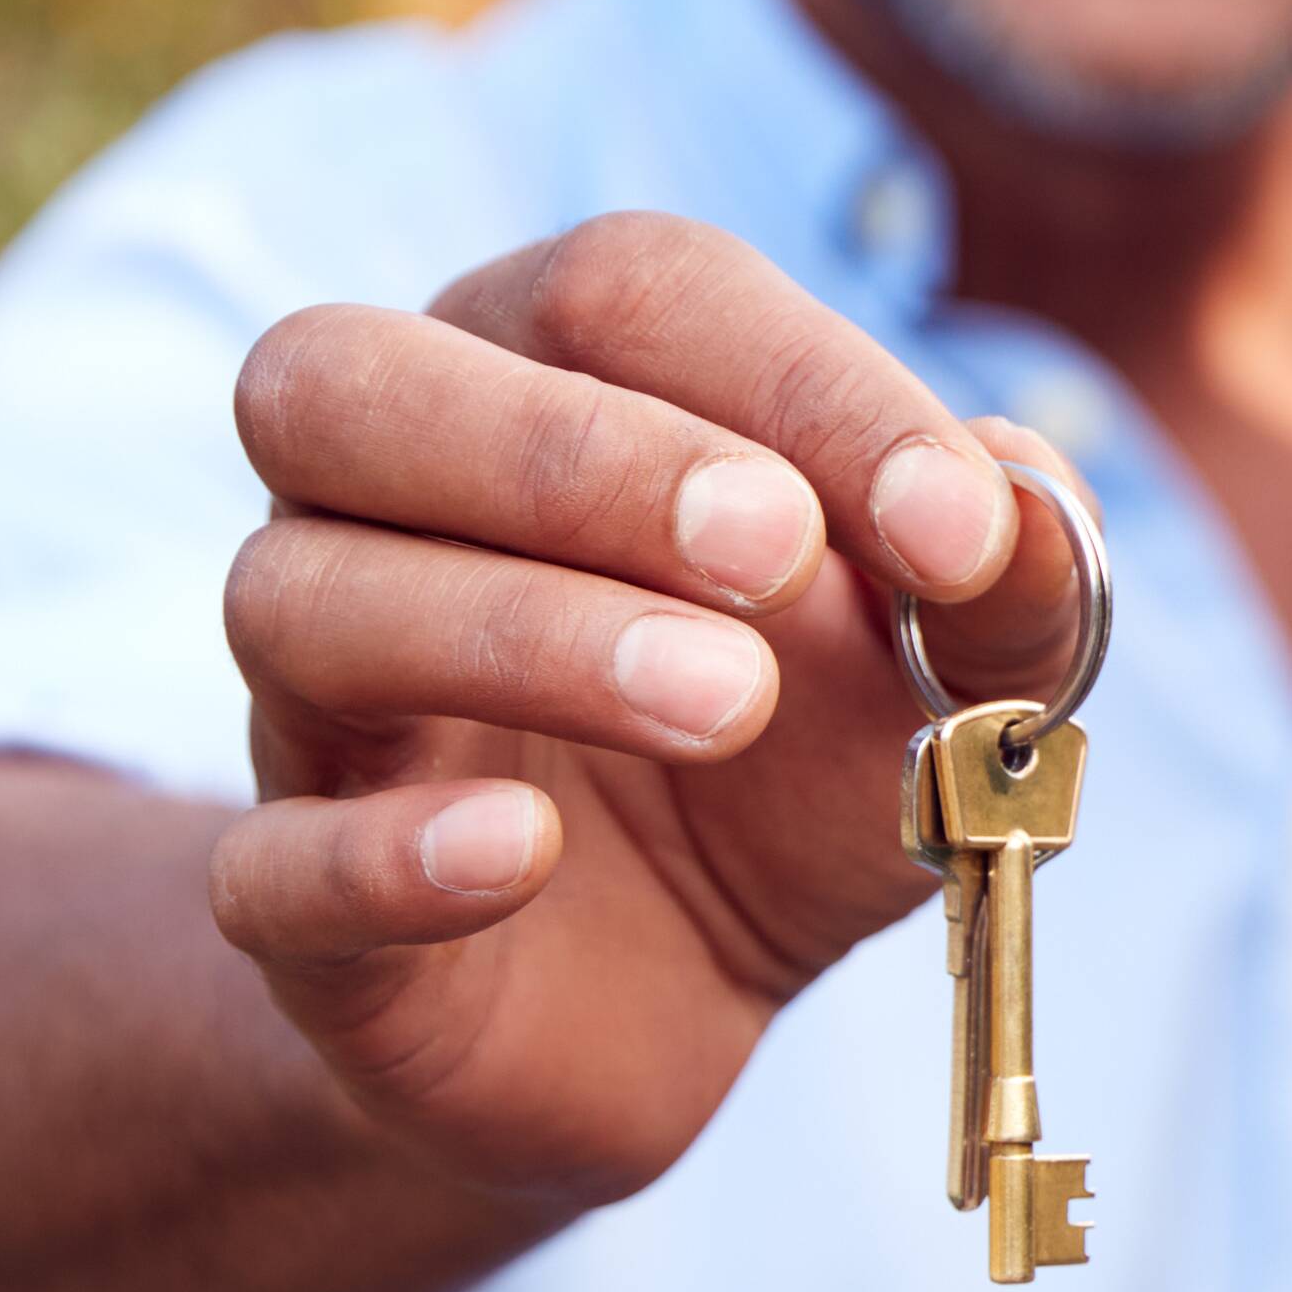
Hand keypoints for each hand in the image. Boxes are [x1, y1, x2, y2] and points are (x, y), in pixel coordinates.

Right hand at [203, 213, 1101, 1207]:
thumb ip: (1010, 577)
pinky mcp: (295, 905)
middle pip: (350, 379)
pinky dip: (384, 852)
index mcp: (542, 379)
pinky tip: (523, 853)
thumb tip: (1026, 501)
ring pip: (300, 597)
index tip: (956, 525)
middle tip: (774, 555)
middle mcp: (384, 504)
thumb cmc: (796, 764)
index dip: (796, 379)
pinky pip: (265, 863)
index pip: (623, 290)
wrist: (680, 1002)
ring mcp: (316, 705)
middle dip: (572, 454)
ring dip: (518, 630)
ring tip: (720, 699)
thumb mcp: (950, 671)